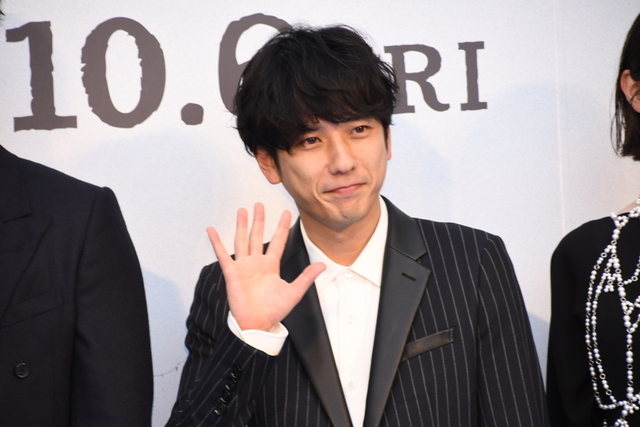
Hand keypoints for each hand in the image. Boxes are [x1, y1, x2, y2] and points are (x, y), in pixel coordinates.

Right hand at [207, 203, 324, 331]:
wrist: (257, 323)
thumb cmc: (273, 310)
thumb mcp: (294, 292)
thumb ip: (306, 277)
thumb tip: (322, 265)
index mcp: (271, 265)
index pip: (278, 241)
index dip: (281, 227)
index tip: (286, 213)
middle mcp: (257, 263)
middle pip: (258, 235)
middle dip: (259, 220)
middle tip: (259, 205)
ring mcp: (243, 266)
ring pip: (242, 240)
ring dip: (241, 225)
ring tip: (242, 211)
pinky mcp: (232, 273)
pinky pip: (223, 254)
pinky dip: (216, 242)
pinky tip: (212, 230)